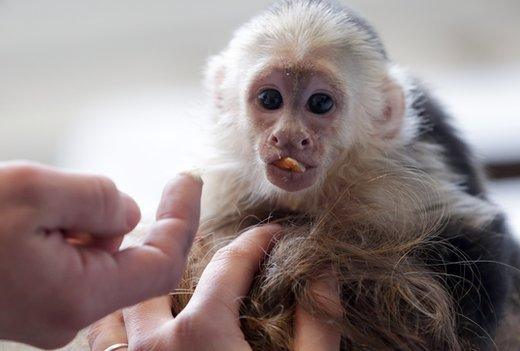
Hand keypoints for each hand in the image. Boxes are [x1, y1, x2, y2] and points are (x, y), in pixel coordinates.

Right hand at [0, 162, 202, 348]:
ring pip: (101, 262)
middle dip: (127, 220)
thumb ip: (98, 200)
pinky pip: (74, 269)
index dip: (183, 220)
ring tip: (44, 208)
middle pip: (133, 262)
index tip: (190, 181)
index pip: (163, 264)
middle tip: (117, 188)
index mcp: (79, 295)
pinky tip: (37, 224)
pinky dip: (72, 239)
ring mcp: (49, 316)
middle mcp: (68, 317)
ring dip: (91, 227)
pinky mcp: (34, 307)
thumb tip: (131, 214)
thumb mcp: (32, 192)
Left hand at [88, 225, 341, 350]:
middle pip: (158, 272)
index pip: (230, 264)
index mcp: (202, 334)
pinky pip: (99, 347)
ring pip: (115, 307)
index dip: (257, 241)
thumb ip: (318, 322)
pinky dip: (112, 327)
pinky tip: (134, 324)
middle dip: (181, 239)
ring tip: (159, 272)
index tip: (273, 234)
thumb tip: (324, 273)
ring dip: (138, 286)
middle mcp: (153, 345)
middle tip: (200, 223)